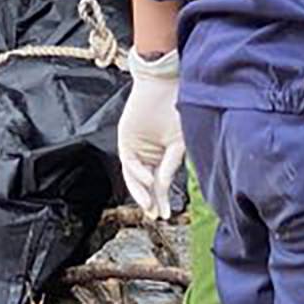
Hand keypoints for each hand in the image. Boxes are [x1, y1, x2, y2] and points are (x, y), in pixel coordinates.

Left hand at [117, 48, 184, 218]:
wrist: (162, 86)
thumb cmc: (176, 111)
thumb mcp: (178, 143)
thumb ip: (169, 166)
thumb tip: (162, 188)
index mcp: (163, 155)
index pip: (161, 182)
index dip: (163, 199)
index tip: (167, 216)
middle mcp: (148, 154)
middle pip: (146, 183)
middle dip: (151, 201)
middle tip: (155, 217)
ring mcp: (135, 148)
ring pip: (135, 177)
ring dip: (141, 192)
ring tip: (149, 206)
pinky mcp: (125, 141)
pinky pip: (129, 164)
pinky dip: (137, 174)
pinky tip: (149, 179)